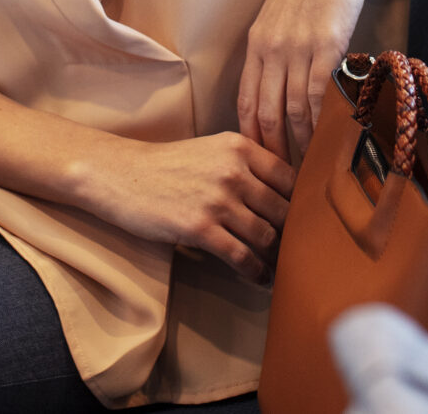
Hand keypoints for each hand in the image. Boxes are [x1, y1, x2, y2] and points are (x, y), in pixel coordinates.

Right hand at [72, 132, 294, 282]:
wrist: (121, 175)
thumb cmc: (168, 165)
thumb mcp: (212, 149)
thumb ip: (246, 165)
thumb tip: (283, 197)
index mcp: (240, 147)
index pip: (290, 178)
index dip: (302, 204)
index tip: (306, 223)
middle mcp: (234, 170)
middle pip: (284, 210)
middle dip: (293, 236)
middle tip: (297, 253)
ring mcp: (217, 199)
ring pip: (265, 236)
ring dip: (276, 259)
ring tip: (280, 270)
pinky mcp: (200, 227)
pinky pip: (241, 256)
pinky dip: (255, 272)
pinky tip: (259, 279)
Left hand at [239, 0, 382, 164]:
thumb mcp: (282, 16)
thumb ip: (277, 51)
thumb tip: (282, 90)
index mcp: (257, 43)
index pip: (244, 102)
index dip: (250, 138)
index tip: (258, 165)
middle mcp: (270, 48)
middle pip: (263, 113)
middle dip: (271, 151)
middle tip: (281, 182)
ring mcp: (297, 47)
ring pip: (290, 110)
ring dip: (297, 144)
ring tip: (304, 172)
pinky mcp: (326, 44)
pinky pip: (317, 94)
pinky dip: (318, 123)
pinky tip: (324, 142)